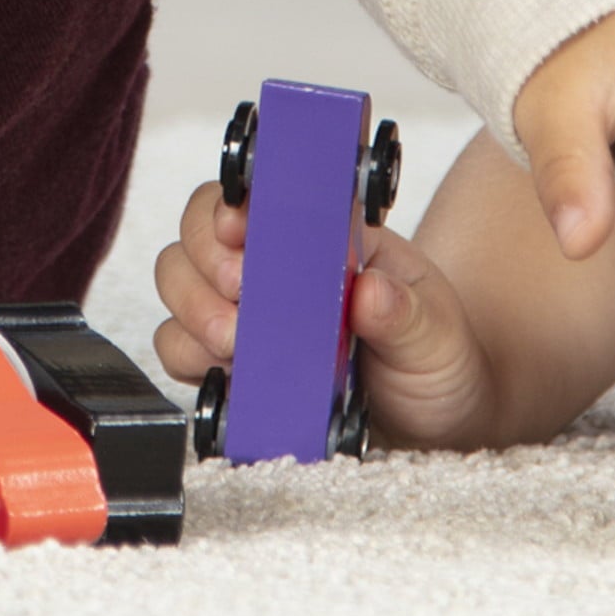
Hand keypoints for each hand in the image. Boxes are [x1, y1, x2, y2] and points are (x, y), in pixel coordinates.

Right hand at [149, 178, 500, 447]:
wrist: (434, 423)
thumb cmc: (435, 360)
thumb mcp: (438, 336)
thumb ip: (409, 315)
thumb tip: (369, 292)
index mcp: (326, 235)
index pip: (262, 192)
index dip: (234, 202)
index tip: (237, 230)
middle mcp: (277, 264)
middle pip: (200, 228)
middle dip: (206, 259)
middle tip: (239, 296)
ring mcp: (248, 312)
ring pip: (178, 280)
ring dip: (192, 307)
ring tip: (234, 343)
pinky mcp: (230, 363)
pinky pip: (176, 346)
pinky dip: (187, 357)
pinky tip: (224, 373)